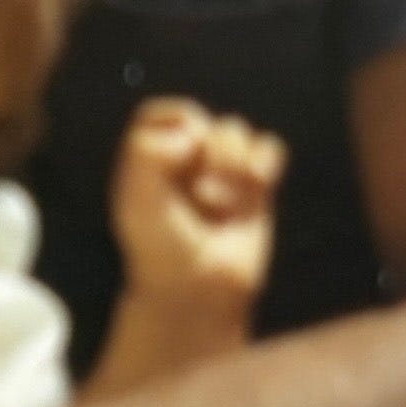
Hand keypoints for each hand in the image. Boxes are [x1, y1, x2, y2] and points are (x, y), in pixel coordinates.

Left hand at [114, 98, 283, 312]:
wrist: (198, 290)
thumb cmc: (162, 249)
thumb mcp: (138, 199)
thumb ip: (146, 152)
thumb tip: (191, 135)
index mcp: (148, 162)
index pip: (160, 116)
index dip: (175, 123)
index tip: (180, 152)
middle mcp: (182, 163)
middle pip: (202, 121)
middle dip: (207, 152)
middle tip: (202, 195)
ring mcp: (219, 173)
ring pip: (234, 131)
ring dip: (233, 162)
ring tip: (224, 201)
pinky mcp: (253, 186)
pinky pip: (268, 148)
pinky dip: (265, 157)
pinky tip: (259, 179)